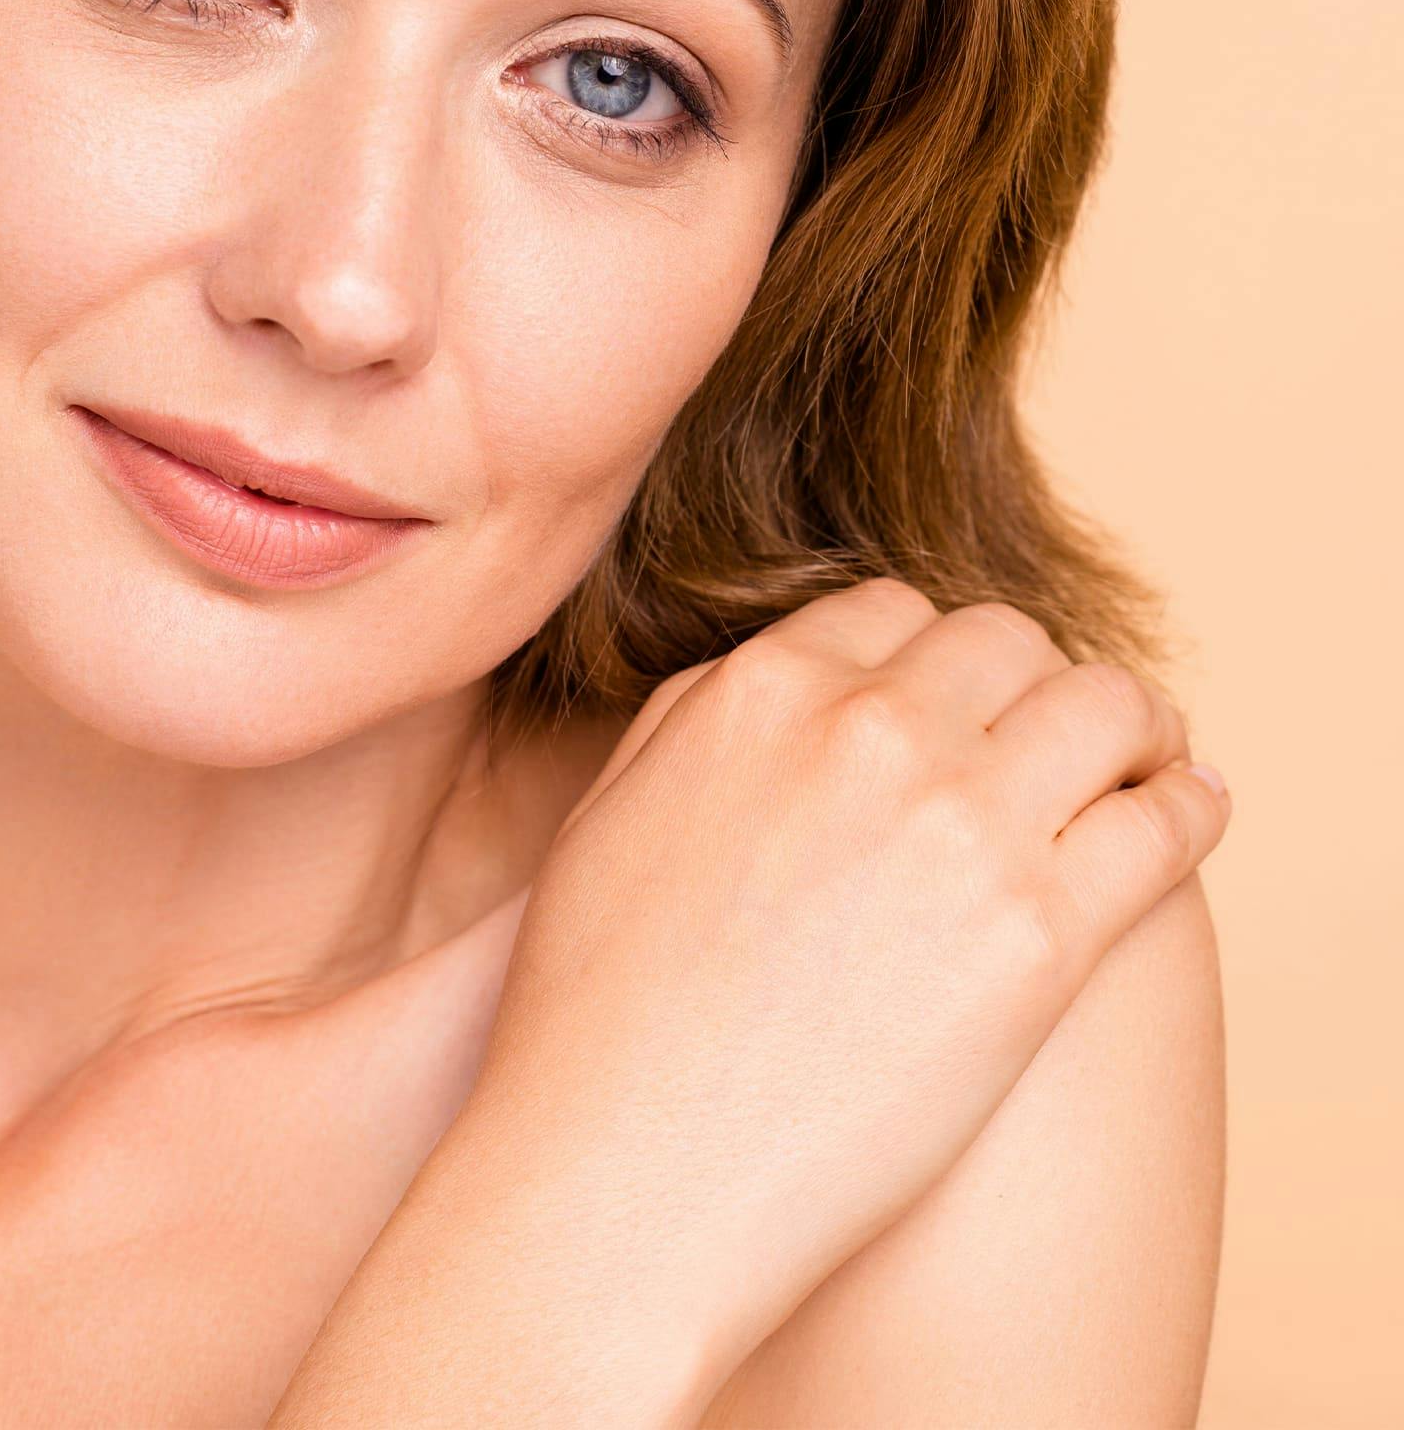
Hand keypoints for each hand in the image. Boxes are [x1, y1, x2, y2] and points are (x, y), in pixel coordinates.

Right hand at [469, 576, 1231, 1370]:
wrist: (627, 1176)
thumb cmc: (598, 1012)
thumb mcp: (608, 812)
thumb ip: (694, 716)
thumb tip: (782, 675)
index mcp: (760, 691)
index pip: (895, 611)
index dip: (932, 655)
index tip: (959, 702)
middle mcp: (868, 730)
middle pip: (1008, 641)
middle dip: (1030, 679)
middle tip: (1054, 732)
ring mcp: (960, 826)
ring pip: (1107, 703)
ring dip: (1131, 721)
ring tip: (1140, 758)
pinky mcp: (1040, 936)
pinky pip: (1163, 820)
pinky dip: (1189, 801)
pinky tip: (1186, 809)